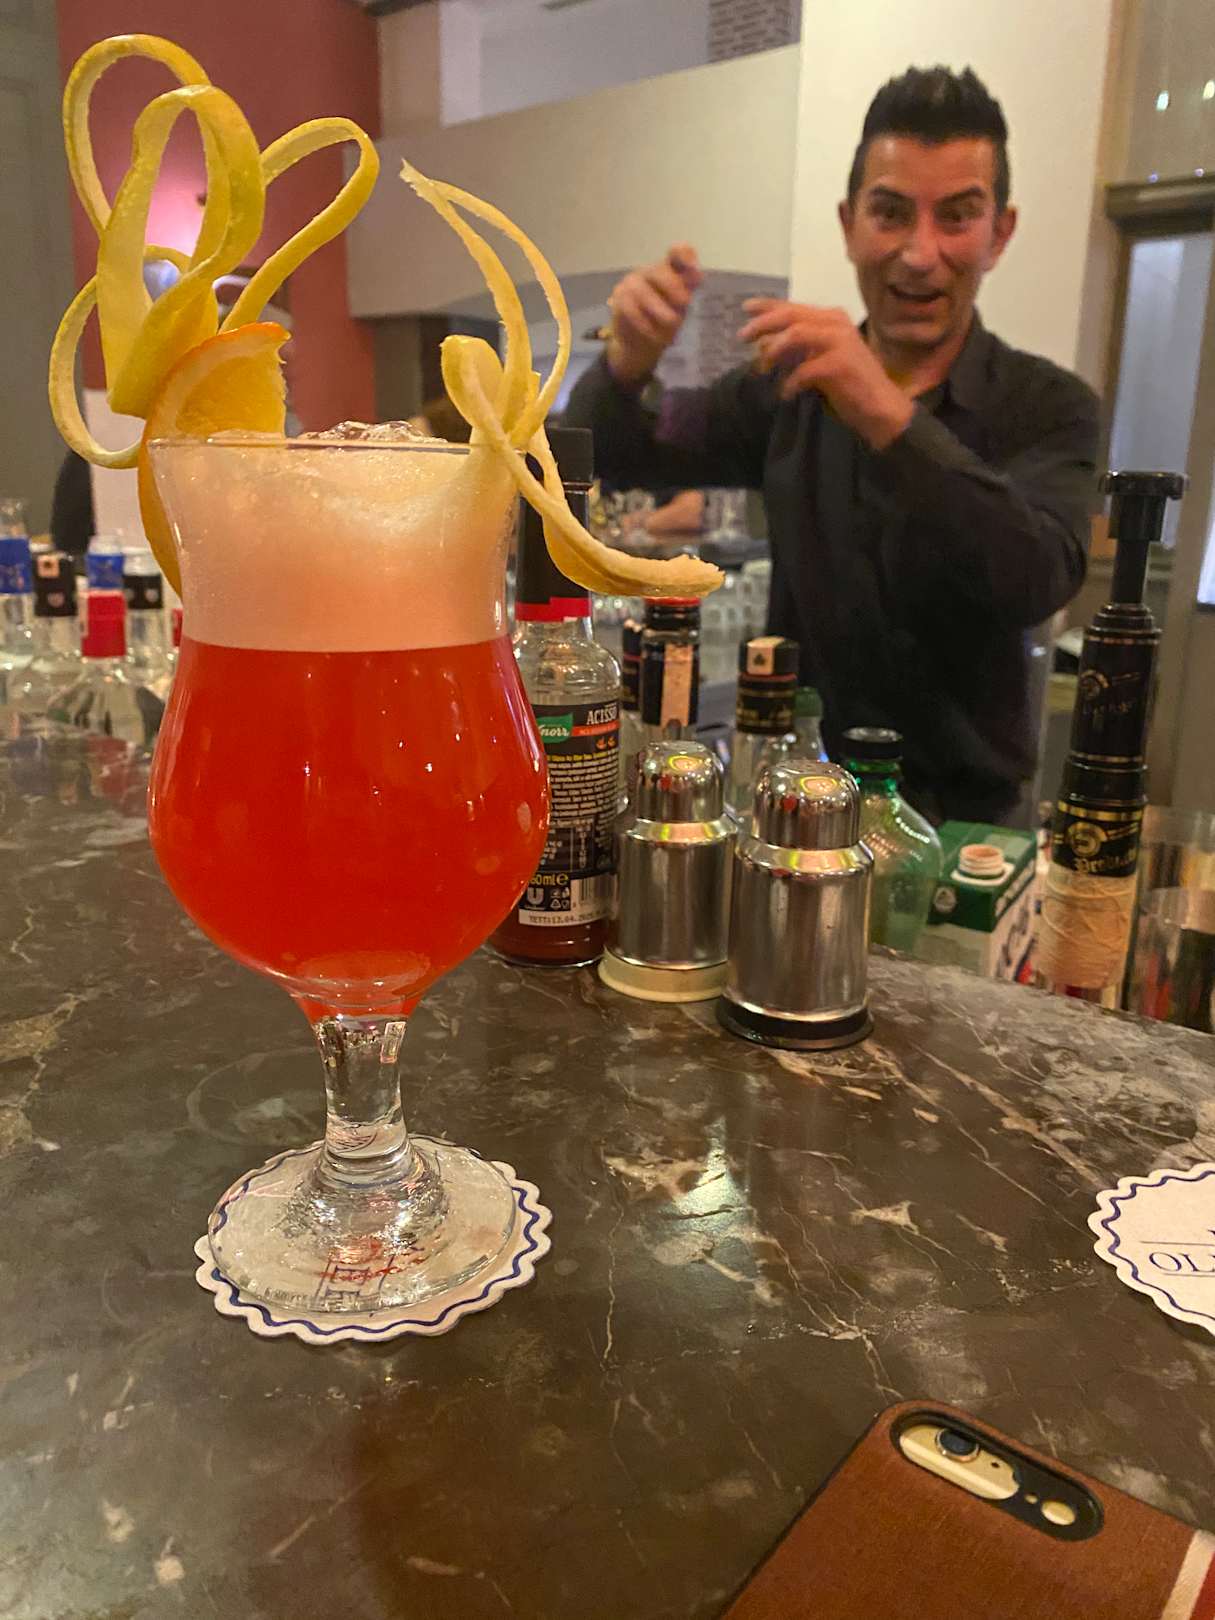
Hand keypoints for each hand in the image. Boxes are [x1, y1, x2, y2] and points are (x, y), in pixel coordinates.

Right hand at [606, 244, 702, 385]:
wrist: (641, 343)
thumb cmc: (665, 320)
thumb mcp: (681, 306)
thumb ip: (688, 289)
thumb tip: (697, 276)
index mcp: (669, 269)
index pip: (677, 253)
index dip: (685, 256)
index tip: (695, 272)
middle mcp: (650, 272)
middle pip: (659, 271)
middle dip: (673, 285)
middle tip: (685, 302)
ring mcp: (632, 284)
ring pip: (643, 291)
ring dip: (659, 308)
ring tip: (672, 323)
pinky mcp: (619, 299)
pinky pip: (630, 309)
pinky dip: (645, 323)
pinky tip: (654, 334)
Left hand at [738, 300, 913, 448]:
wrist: (881, 406)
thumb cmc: (850, 384)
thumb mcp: (820, 359)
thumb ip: (798, 349)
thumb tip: (764, 344)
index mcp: (832, 319)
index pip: (794, 307)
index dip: (768, 306)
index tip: (746, 308)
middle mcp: (836, 324)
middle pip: (791, 316)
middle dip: (763, 324)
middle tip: (743, 336)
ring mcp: (840, 342)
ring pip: (796, 334)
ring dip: (774, 350)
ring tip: (763, 368)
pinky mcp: (840, 364)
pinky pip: (804, 369)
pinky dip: (790, 382)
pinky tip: (786, 393)